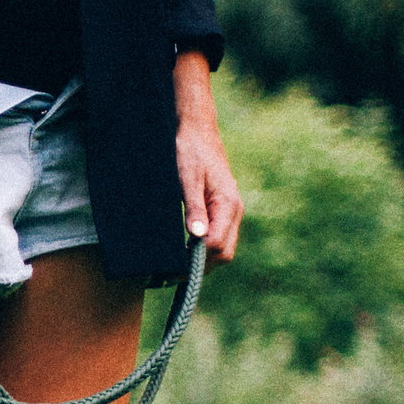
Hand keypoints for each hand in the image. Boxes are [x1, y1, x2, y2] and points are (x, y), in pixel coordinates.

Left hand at [172, 53, 243, 265]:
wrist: (195, 130)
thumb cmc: (188, 150)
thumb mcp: (186, 178)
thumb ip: (193, 207)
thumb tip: (196, 237)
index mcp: (228, 204)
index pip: (217, 245)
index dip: (197, 261)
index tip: (173, 269)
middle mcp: (234, 211)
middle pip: (224, 253)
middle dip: (200, 267)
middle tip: (169, 274)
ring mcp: (229, 211)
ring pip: (222, 248)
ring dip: (201, 262)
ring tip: (173, 268)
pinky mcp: (220, 210)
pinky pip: (216, 238)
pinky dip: (202, 251)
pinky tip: (182, 253)